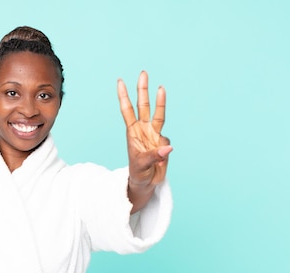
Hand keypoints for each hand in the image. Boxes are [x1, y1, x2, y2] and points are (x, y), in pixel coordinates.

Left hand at [117, 71, 171, 187]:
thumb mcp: (141, 165)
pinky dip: (165, 150)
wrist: (145, 183)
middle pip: (143, 106)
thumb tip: (168, 148)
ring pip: (158, 114)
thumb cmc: (138, 173)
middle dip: (143, 90)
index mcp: (132, 132)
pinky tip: (160, 161)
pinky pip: (167, 142)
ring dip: (160, 101)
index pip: (127, 110)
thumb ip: (154, 156)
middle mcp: (143, 130)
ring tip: (161, 87)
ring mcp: (154, 135)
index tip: (120, 82)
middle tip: (143, 73)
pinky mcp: (163, 143)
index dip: (124, 97)